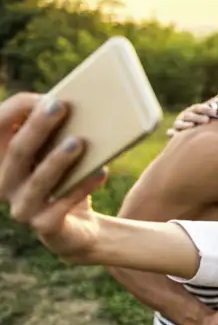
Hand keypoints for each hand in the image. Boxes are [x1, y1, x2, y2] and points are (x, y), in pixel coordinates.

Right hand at [0, 93, 107, 259]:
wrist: (78, 227)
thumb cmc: (65, 179)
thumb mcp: (56, 152)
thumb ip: (57, 131)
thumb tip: (71, 103)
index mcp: (0, 159)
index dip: (18, 109)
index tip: (47, 96)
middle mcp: (3, 183)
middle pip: (17, 152)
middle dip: (37, 127)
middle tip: (60, 107)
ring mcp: (22, 208)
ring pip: (37, 181)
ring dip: (57, 160)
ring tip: (79, 142)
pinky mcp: (45, 227)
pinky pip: (62, 206)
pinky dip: (82, 187)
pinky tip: (101, 172)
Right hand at [166, 102, 215, 136]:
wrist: (190, 132)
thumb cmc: (203, 120)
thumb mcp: (206, 113)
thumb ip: (212, 106)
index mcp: (193, 110)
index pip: (199, 108)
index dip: (207, 109)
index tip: (217, 112)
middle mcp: (185, 116)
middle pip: (190, 115)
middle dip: (198, 117)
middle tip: (207, 120)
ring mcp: (178, 123)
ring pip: (180, 123)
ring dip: (185, 124)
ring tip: (192, 125)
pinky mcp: (174, 132)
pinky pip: (172, 133)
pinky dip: (172, 133)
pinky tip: (173, 134)